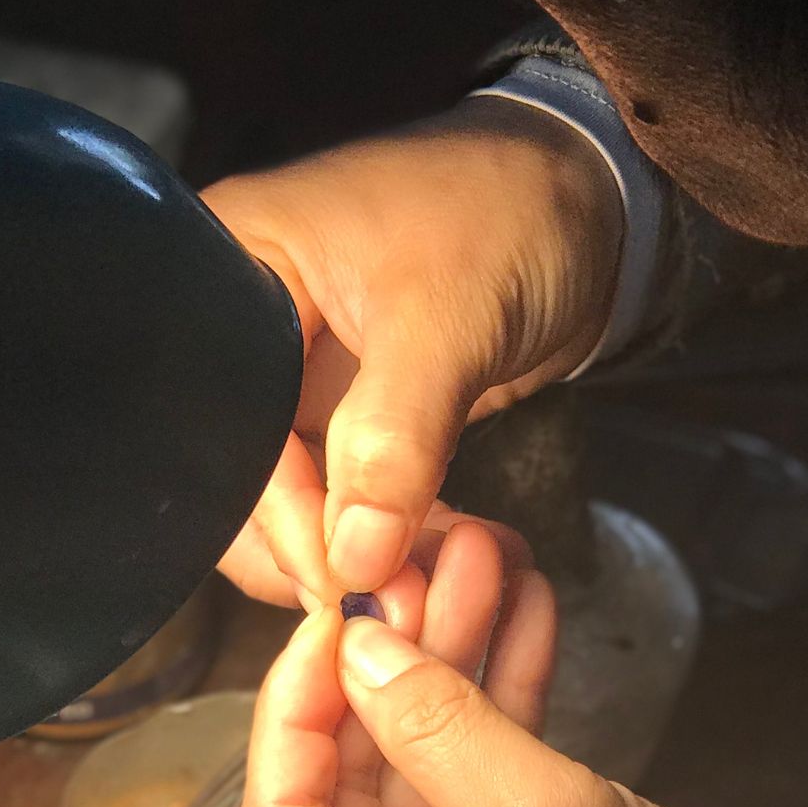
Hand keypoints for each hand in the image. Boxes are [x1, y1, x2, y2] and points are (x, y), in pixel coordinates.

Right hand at [205, 97, 622, 604]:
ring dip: (348, 553)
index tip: (338, 580)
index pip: (212, 424)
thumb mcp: (446, 316)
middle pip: (233, 474)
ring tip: (417, 591)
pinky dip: (380, 535)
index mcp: (226, 264)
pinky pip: (341, 495)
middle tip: (381, 603)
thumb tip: (352, 557)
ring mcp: (297, 373)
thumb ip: (393, 435)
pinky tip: (425, 564)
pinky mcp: (350, 411)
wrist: (595, 203)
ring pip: (289, 497)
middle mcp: (244, 325)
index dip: (272, 512)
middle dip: (305, 546)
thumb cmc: (509, 212)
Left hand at [244, 522, 760, 806]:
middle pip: (352, 772)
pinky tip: (523, 612)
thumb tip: (362, 644)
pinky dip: (500, 701)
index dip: (303, 699)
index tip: (336, 612)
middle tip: (424, 561)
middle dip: (397, 656)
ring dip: (456, 658)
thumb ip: (440, 724)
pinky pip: (476, 778)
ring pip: (419, 759)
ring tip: (486, 558)